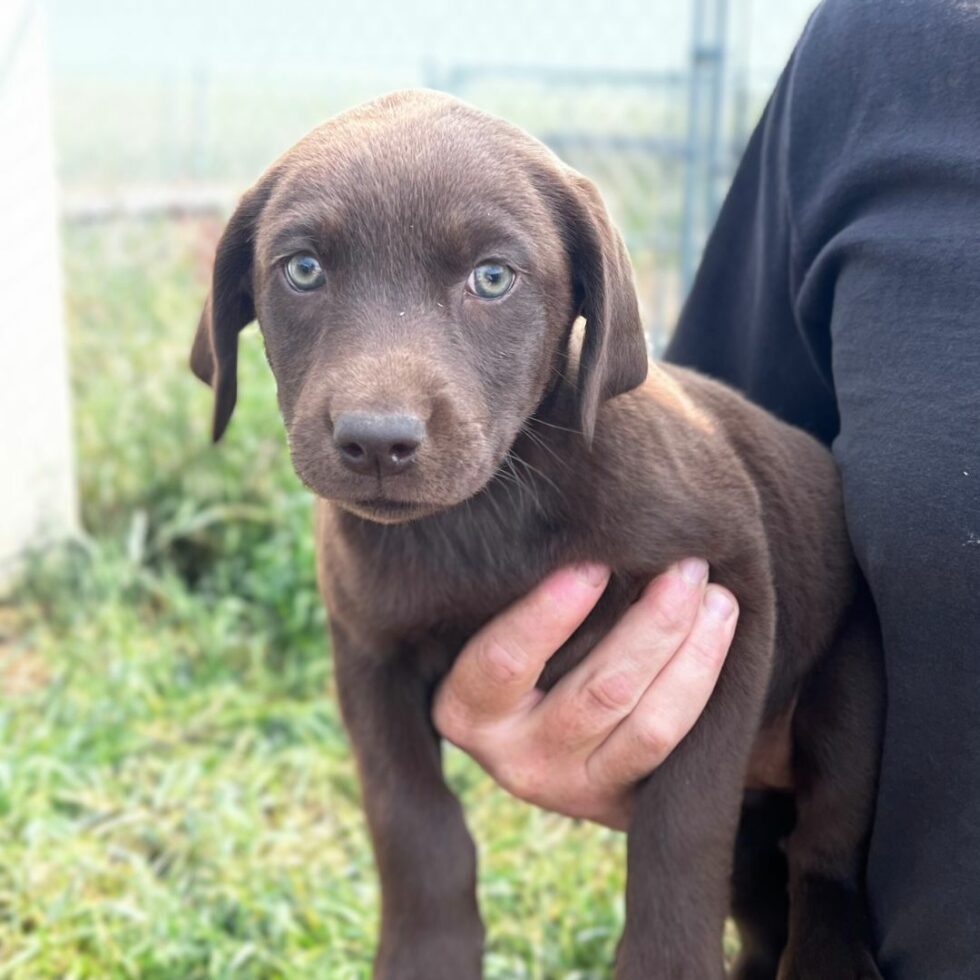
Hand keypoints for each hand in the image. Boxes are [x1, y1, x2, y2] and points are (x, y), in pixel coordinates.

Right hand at [432, 560, 737, 830]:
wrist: (530, 732)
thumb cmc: (516, 647)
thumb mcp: (492, 626)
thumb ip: (520, 594)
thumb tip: (585, 532)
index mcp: (467, 710)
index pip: (505, 661)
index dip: (550, 612)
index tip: (595, 561)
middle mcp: (516, 760)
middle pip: (599, 692)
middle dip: (653, 623)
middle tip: (685, 565)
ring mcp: (573, 789)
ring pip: (649, 724)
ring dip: (692, 652)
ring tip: (715, 595)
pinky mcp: (620, 804)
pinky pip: (674, 745)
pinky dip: (703, 682)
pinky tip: (719, 629)